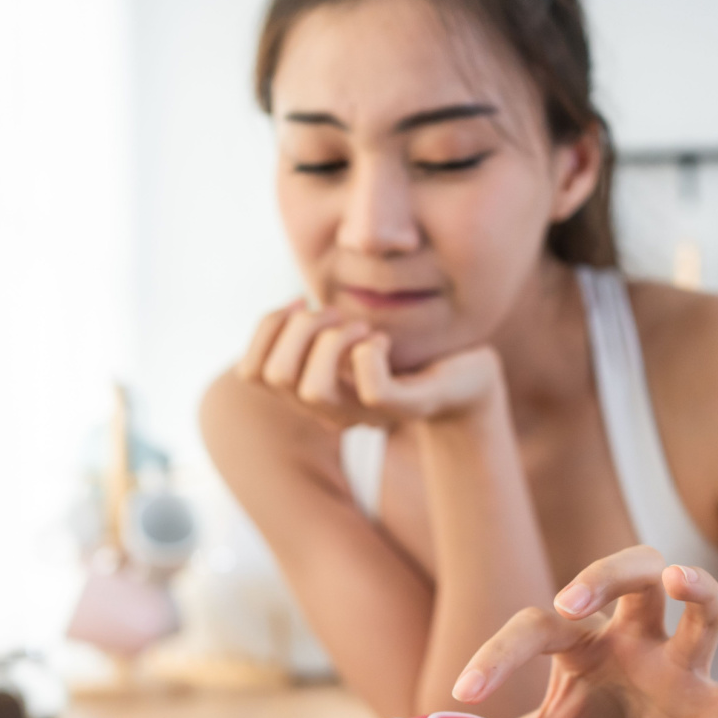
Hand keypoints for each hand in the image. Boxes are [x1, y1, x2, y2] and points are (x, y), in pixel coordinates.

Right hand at [236, 301, 502, 427]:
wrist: (465, 378)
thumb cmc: (404, 349)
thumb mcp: (350, 334)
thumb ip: (316, 327)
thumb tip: (291, 305)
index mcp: (310, 391)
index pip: (252, 371)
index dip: (267, 329)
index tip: (302, 303)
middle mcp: (331, 410)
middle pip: (276, 376)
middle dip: (301, 328)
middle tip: (338, 314)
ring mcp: (367, 414)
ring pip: (312, 390)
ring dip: (333, 341)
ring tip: (362, 328)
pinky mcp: (408, 408)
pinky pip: (371, 390)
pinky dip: (372, 354)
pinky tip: (384, 341)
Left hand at [452, 546, 717, 717]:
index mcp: (584, 645)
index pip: (537, 626)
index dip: (498, 654)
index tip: (464, 693)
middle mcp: (634, 640)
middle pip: (625, 575)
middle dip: (600, 577)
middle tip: (571, 605)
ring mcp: (684, 668)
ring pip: (699, 606)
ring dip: (693, 589)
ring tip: (676, 580)